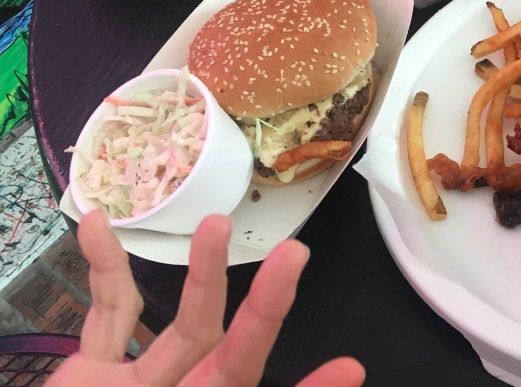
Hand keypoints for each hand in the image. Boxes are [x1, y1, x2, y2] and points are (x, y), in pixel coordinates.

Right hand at [47, 210, 365, 386]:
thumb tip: (324, 382)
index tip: (349, 368)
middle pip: (229, 351)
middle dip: (263, 307)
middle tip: (295, 255)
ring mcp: (140, 385)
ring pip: (181, 325)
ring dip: (199, 275)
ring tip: (215, 227)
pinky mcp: (93, 375)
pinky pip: (107, 316)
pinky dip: (103, 269)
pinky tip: (101, 227)